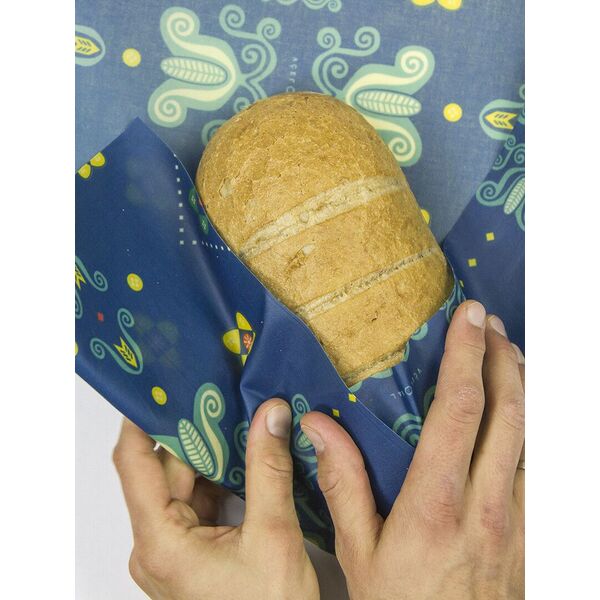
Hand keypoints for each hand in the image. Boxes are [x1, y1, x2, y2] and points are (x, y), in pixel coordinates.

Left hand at [113, 399, 318, 599]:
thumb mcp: (273, 535)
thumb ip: (269, 469)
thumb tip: (270, 415)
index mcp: (160, 542)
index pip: (134, 463)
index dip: (144, 420)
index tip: (162, 386)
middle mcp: (157, 545)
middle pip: (164, 471)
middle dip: (194, 431)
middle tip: (219, 394)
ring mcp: (173, 550)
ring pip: (184, 485)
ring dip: (210, 454)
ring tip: (238, 419)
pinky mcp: (190, 553)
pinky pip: (197, 503)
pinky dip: (218, 478)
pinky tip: (244, 456)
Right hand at [301, 301, 524, 599]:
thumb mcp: (358, 552)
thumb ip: (342, 484)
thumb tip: (320, 428)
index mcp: (436, 503)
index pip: (460, 410)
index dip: (465, 356)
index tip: (466, 319)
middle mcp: (487, 503)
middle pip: (508, 410)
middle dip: (501, 355)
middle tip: (485, 321)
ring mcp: (518, 517)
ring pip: (531, 432)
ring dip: (521, 383)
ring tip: (503, 349)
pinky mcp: (531, 530)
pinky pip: (538, 463)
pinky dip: (530, 423)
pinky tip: (516, 410)